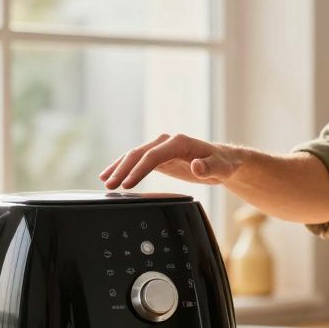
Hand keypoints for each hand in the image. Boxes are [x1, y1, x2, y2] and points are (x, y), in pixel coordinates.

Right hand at [100, 133, 244, 189]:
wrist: (222, 160)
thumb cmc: (223, 163)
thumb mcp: (221, 168)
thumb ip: (209, 167)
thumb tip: (196, 166)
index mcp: (179, 142)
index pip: (153, 155)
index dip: (139, 170)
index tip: (127, 184)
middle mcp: (167, 142)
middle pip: (139, 154)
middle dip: (123, 170)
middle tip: (110, 186)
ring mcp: (161, 148)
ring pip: (134, 156)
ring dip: (118, 168)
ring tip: (105, 181)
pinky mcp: (158, 156)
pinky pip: (137, 161)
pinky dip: (124, 168)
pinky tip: (111, 175)